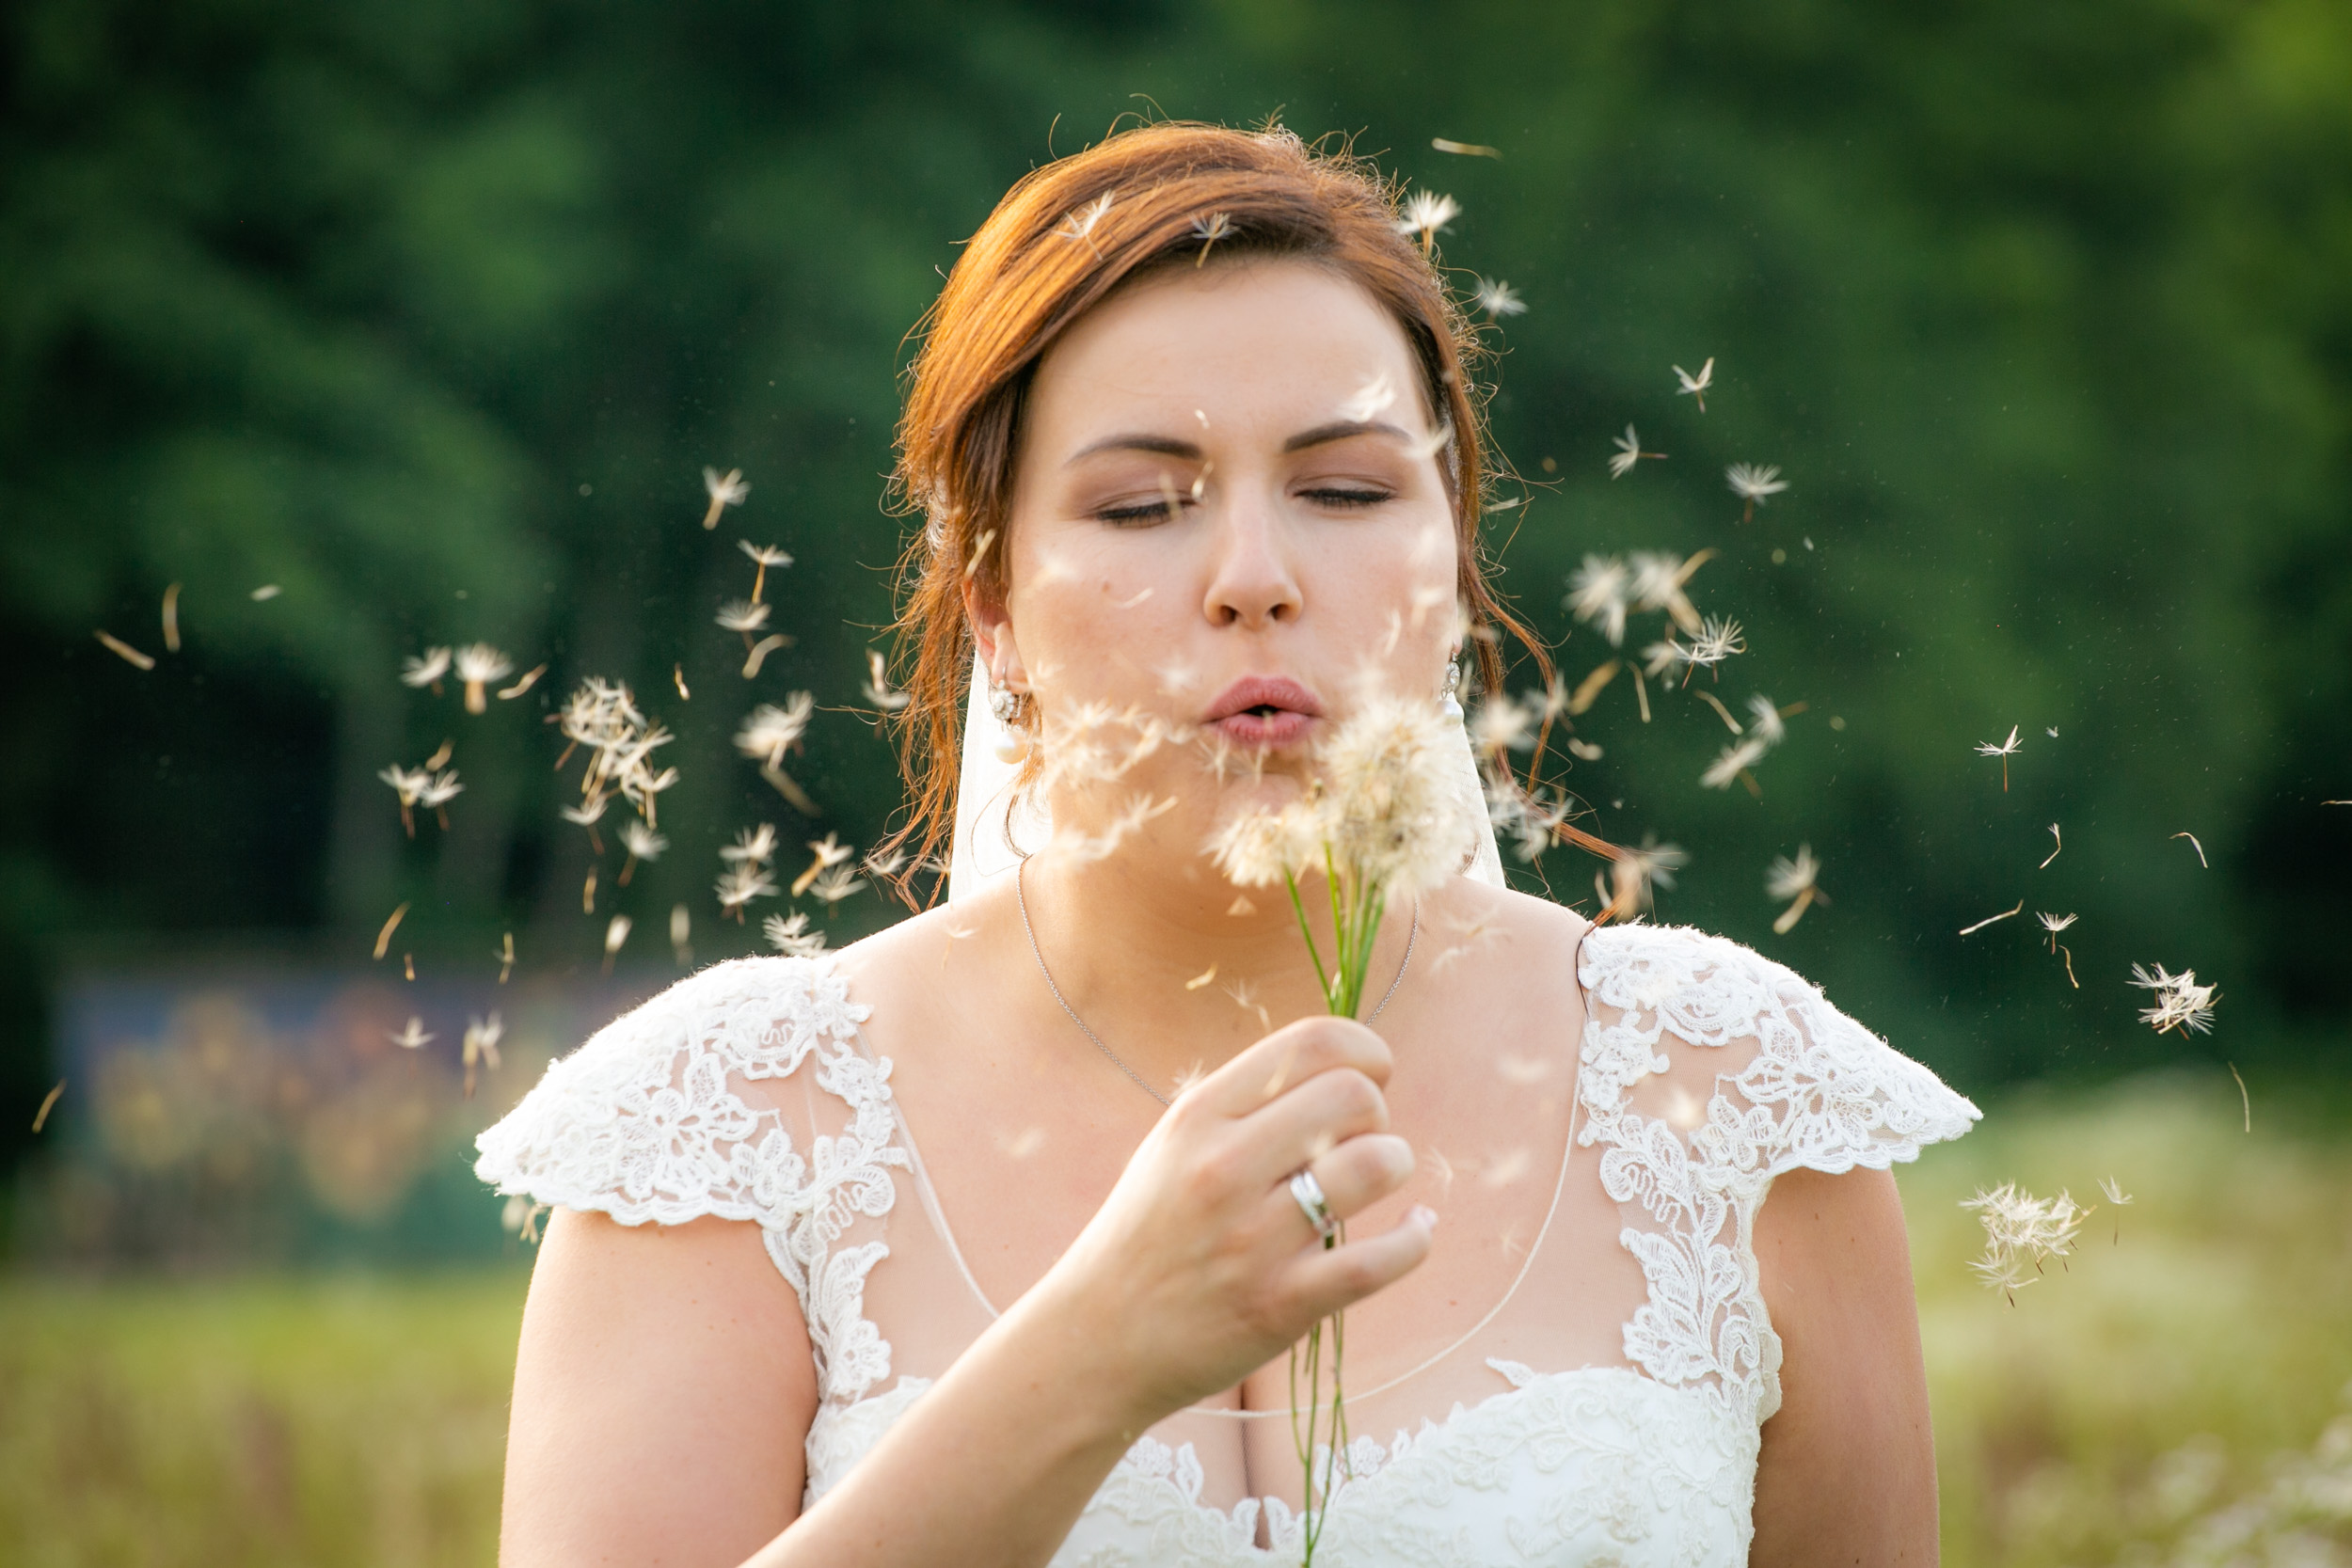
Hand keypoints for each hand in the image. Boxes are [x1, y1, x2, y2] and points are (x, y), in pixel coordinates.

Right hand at [1030, 1014, 1436, 1426]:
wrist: (1096, 1341)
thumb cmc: (1150, 1234)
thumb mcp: (1174, 1146)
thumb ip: (1247, 1105)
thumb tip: (1347, 1069)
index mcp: (1198, 1117)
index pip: (1311, 1043)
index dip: (1366, 1049)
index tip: (1374, 1075)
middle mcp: (1223, 1168)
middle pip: (1353, 1096)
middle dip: (1379, 1113)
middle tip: (1363, 1141)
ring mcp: (1252, 1239)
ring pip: (1374, 1165)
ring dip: (1396, 1164)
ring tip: (1380, 1178)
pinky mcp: (1281, 1305)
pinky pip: (1379, 1259)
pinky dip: (1415, 1238)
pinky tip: (1416, 1229)